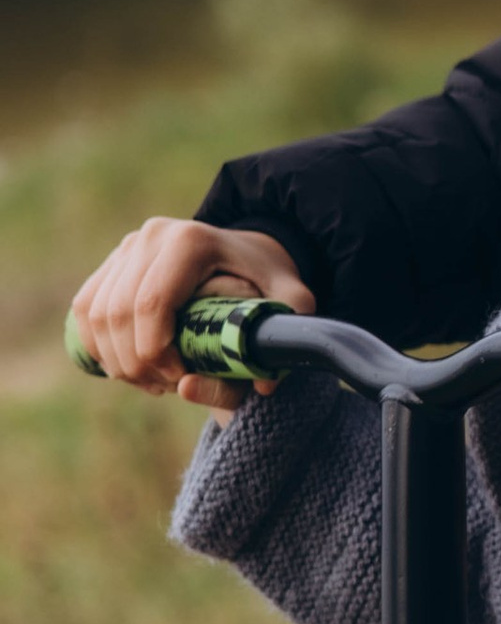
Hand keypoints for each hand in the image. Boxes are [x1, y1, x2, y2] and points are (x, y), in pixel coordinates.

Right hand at [69, 220, 313, 404]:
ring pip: (96, 314)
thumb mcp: (291, 298)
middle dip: (135, 362)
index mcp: (190, 241)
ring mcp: (126, 246)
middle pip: (118, 312)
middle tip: (166, 386)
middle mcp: (151, 237)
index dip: (155, 351)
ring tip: (152, 381)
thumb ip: (288, 334)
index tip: (178, 378)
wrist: (245, 252)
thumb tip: (260, 387)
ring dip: (116, 359)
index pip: (151, 304)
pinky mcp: (112, 261)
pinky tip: (126, 368)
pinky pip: (86, 309)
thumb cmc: (267, 280)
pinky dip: (97, 345)